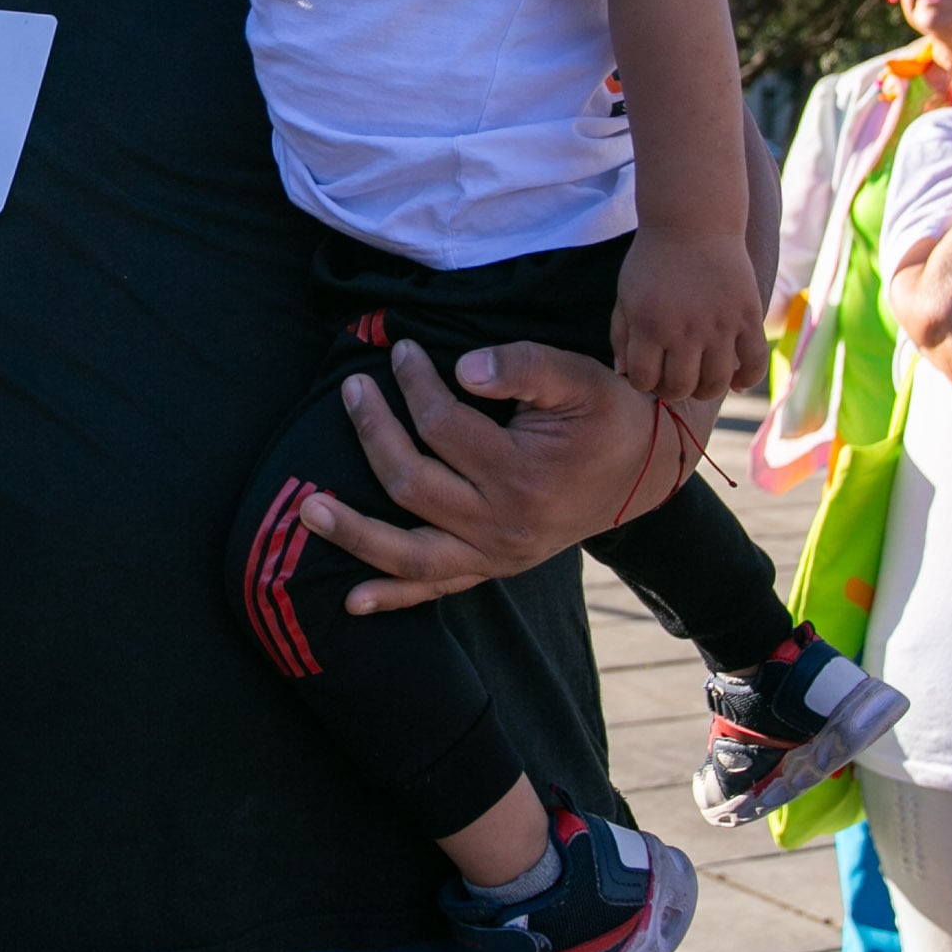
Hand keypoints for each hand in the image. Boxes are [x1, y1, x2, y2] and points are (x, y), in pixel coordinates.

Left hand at [294, 341, 708, 611]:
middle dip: (373, 430)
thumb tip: (462, 368)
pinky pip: (434, 589)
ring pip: (409, 551)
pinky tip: (351, 601)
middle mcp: (502, 524)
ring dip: (353, 533)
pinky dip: (392, 598)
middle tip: (352, 388)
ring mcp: (494, 554)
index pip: (442, 426)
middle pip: (411, 481)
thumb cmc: (608, 413)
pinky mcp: (491, 568)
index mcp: (522, 474)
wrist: (646, 467)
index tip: (400, 350)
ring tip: (305, 508)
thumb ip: (523, 365)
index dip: (414, 383)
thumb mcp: (579, 376)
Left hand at [613, 228, 766, 401]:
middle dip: (673, 391)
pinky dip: (747, 379)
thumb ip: (621, 336)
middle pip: (679, 387)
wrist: (693, 221)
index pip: (644, 381)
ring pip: (715, 383)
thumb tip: (625, 375)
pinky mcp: (748, 316)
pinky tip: (736, 379)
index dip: (644, 383)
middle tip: (675, 379)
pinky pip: (754, 362)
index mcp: (648, 325)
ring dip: (707, 390)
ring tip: (702, 380)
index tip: (649, 374)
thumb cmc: (653, 260)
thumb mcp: (625, 295)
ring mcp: (719, 325)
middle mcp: (684, 330)